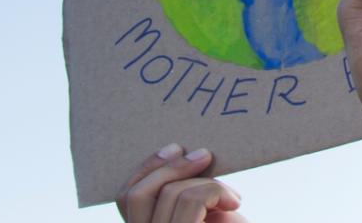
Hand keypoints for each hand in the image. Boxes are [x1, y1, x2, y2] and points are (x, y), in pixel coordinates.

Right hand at [115, 145, 245, 222]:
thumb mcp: (205, 214)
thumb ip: (185, 193)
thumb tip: (179, 153)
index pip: (126, 199)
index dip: (146, 168)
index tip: (175, 148)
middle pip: (136, 195)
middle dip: (170, 166)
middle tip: (205, 154)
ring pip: (168, 194)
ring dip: (205, 183)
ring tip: (232, 196)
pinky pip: (191, 202)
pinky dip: (215, 191)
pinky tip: (235, 201)